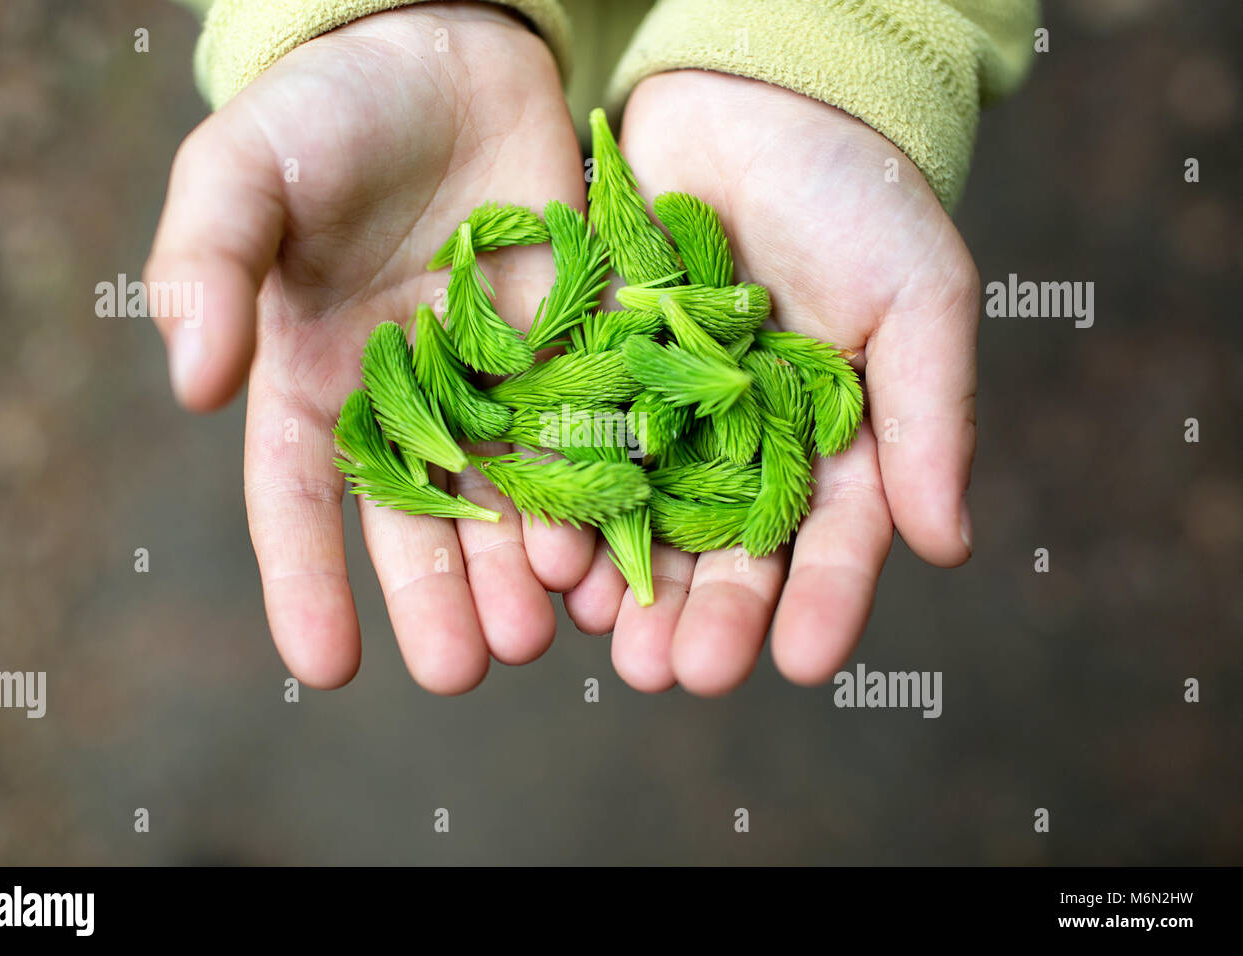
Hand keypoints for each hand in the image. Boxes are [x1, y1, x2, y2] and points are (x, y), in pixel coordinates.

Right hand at [146, 3, 594, 691]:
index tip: (325, 666)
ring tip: (539, 634)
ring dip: (520, 569)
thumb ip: (206, 268)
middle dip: (438, 597)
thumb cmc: (327, 112)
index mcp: (314, 379)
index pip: (299, 500)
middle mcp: (407, 402)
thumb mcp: (241, 173)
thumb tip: (193, 384)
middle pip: (418, 520)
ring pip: (508, 496)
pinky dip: (594, 493)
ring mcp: (496, 381)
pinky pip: (583, 435)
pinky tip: (609, 550)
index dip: (307, 582)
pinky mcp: (570, 348)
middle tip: (461, 669)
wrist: (447, 53)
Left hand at [563, 71, 978, 694]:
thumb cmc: (857, 197)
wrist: (756, 106)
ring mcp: (664, 419)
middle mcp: (743, 448)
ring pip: (646, 520)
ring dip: (631, 587)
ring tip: (614, 645)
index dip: (823, 602)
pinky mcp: (595, 378)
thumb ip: (930, 419)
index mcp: (831, 444)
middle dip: (708, 615)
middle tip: (682, 673)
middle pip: (728, 551)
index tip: (807, 662)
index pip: (832, 540)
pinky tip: (556, 560)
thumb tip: (949, 546)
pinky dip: (568, 504)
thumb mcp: (919, 299)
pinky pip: (579, 452)